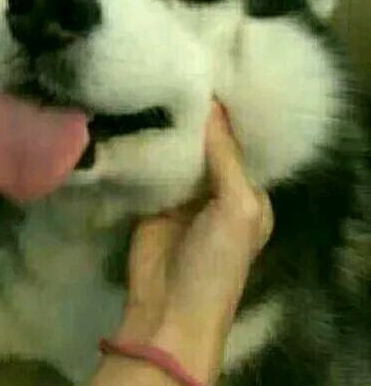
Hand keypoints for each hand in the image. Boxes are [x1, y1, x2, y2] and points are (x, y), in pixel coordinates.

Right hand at [118, 102, 272, 382]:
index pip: (238, 145)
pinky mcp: (152, 203)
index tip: (206, 78)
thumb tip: (212, 105)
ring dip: (168, 132)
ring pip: (178, 156)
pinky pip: (152, 170)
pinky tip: (136, 119)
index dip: (225, 117)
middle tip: (173, 76)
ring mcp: (183, 198)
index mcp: (249, 194)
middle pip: (206, 148)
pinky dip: (146, 150)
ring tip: (152, 88)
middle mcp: (218, 192)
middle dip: (193, 121)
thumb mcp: (237, 208)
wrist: (169, 309)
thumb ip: (226, 157)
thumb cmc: (217, 261)